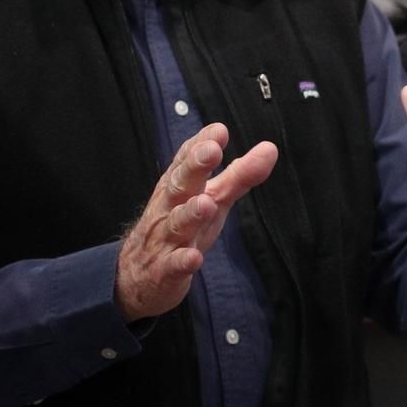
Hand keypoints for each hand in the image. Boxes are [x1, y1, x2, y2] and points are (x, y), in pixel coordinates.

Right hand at [116, 123, 278, 322]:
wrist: (136, 276)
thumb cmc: (181, 226)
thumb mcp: (212, 198)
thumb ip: (239, 175)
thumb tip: (270, 148)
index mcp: (179, 187)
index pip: (186, 160)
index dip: (200, 144)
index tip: (218, 130)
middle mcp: (169, 208)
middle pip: (180, 184)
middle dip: (194, 167)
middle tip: (211, 151)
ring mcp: (165, 239)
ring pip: (176, 223)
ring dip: (190, 212)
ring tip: (205, 203)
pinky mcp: (164, 271)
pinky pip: (172, 265)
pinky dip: (182, 261)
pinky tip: (194, 258)